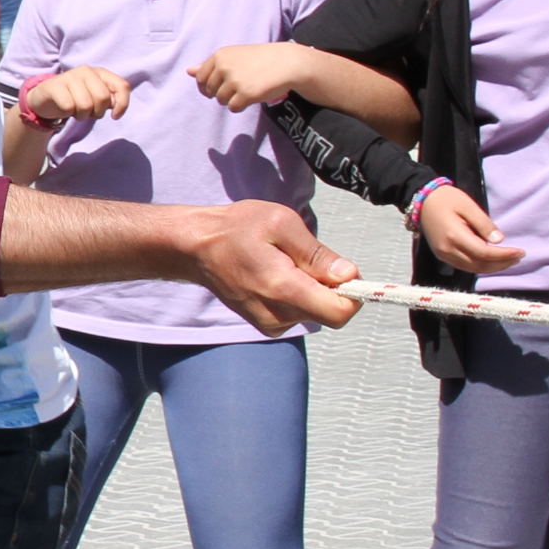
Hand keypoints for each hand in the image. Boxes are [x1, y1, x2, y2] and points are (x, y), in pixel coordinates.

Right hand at [20, 66, 130, 125]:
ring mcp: (69, 76)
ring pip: (85, 105)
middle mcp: (86, 70)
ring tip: (75, 110)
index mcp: (100, 72)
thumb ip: (110, 99)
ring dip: (81, 115)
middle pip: (102, 98)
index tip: (114, 116)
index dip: (122, 104)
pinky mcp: (55, 85)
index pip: (122, 86)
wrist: (45, 99)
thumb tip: (116, 104)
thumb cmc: (75, 99)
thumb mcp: (95, 98)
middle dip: (97, 112)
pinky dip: (68, 113)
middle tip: (88, 112)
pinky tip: (64, 108)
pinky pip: (69, 106)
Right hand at [177, 202, 359, 333]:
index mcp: (283, 289)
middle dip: (331, 287)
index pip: (340, 312)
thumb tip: (348, 274)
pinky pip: (301, 313)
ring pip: (317, 312)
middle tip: (306, 258)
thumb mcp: (281, 223)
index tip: (341, 268)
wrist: (196, 248)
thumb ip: (317, 253)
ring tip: (286, 263)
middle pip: (331, 313)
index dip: (352, 291)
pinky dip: (299, 295)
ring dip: (313, 289)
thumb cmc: (236, 229)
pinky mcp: (268, 325)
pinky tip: (278, 275)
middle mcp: (277, 315)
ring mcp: (271, 323)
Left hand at [187, 43, 313, 111]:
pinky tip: (253, 96)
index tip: (219, 86)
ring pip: (221, 101)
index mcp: (219, 56)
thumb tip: (189, 71)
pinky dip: (241, 106)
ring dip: (233, 99)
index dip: (207, 86)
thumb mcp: (234, 57)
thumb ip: (210, 65)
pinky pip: (233, 108)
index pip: (200, 78)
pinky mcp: (246, 94)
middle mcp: (224, 67)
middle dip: (222, 93)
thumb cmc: (260, 59)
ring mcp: (234, 81)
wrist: (288, 63)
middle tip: (240, 86)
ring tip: (248, 89)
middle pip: (210, 91)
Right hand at [415, 184, 521, 274]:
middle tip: (519, 257)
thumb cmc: (447, 199)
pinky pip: (465, 266)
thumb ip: (484, 224)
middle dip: (502, 263)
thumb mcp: (468, 205)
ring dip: (493, 267)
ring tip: (510, 260)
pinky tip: (493, 260)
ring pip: (473, 269)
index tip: (520, 251)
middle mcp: (448, 250)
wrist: (423, 200)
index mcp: (454, 236)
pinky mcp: (443, 255)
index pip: (484, 253)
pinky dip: (481, 266)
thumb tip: (500, 241)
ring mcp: (444, 254)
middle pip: (480, 265)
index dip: (504, 255)